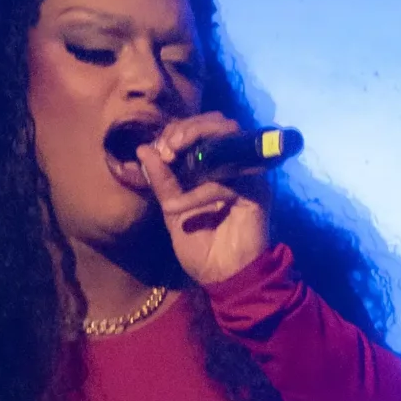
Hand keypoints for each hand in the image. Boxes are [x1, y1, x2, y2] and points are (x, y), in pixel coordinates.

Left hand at [137, 113, 269, 285]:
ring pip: (228, 135)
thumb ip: (161, 182)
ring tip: (170, 156)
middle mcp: (232, 164)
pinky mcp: (257, 192)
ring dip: (195, 138)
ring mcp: (247, 175)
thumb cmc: (200, 247)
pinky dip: (200, 190)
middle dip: (185, 128)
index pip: (198, 128)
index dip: (175, 130)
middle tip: (165, 148)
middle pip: (216, 122)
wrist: (223, 278)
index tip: (155, 149)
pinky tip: (178, 209)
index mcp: (212, 166)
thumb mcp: (172, 211)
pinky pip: (228, 179)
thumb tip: (143, 150)